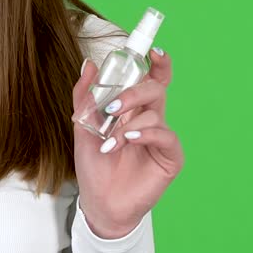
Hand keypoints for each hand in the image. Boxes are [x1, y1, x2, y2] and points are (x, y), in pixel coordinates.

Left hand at [71, 48, 183, 238]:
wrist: (99, 202)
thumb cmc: (94, 166)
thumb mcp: (82, 127)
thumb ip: (85, 96)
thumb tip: (88, 64)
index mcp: (133, 109)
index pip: (151, 79)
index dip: (157, 63)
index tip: (152, 50)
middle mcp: (150, 119)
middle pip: (155, 89)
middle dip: (134, 92)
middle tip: (113, 107)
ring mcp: (161, 138)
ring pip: (155, 113)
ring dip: (128, 125)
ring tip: (110, 143)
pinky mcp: (170, 157)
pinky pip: (166, 136)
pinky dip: (146, 134)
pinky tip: (130, 141)